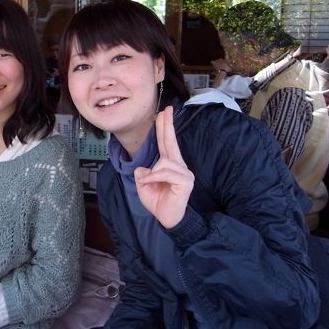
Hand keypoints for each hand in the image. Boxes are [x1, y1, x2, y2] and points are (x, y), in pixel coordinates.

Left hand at [133, 106, 193, 228]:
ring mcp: (184, 173)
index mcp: (169, 164)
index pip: (166, 143)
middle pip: (170, 142)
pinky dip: (154, 178)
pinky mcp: (186, 181)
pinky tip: (151, 184)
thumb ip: (142, 173)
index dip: (164, 128)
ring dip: (151, 174)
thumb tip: (143, 168)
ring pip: (163, 162)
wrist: (167, 218)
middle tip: (166, 110)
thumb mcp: (143, 185)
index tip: (164, 112)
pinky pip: (165, 172)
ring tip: (149, 183)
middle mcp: (178, 166)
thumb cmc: (158, 201)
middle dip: (167, 125)